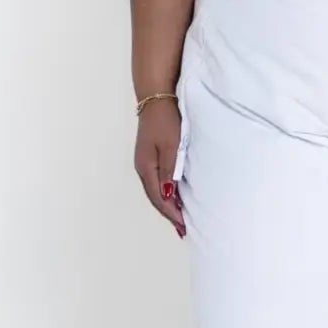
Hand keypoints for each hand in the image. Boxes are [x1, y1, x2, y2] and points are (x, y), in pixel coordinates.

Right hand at [134, 102, 184, 237]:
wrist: (156, 98)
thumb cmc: (166, 120)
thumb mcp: (171, 146)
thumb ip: (170, 171)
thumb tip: (169, 196)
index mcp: (146, 167)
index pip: (159, 198)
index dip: (172, 214)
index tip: (184, 226)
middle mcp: (143, 168)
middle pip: (155, 198)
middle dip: (169, 214)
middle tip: (182, 230)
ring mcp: (145, 162)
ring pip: (156, 190)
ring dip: (167, 205)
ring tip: (179, 219)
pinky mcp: (150, 156)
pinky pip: (157, 181)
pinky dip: (166, 192)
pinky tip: (174, 196)